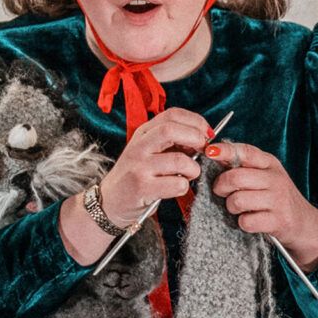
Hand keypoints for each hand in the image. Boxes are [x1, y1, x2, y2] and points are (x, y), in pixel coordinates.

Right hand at [97, 108, 212, 224]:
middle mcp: (139, 147)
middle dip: (196, 138)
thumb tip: (203, 137)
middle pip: (172, 130)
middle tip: (204, 151)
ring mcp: (139, 167)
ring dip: (194, 168)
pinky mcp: (142, 188)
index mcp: (143, 133)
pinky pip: (177, 184)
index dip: (195, 121)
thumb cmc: (136, 176)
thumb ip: (171, 142)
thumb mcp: (148, 151)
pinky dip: (184, 186)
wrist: (109, 202)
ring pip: (179, 160)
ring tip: (189, 174)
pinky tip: (176, 188)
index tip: (207, 133)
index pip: (172, 115)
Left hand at [208, 141, 317, 269]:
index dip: (225, 151)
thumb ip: (243, 166)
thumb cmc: (276, 197)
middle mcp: (276, 179)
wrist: (304, 223)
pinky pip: (246, 221)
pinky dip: (243, 223)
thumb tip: (212, 154)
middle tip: (222, 192)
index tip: (209, 152)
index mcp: (270, 164)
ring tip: (239, 208)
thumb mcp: (265, 176)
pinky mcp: (278, 221)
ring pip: (237, 200)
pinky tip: (251, 220)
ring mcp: (278, 200)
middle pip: (235, 178)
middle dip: (221, 186)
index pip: (245, 152)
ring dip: (231, 207)